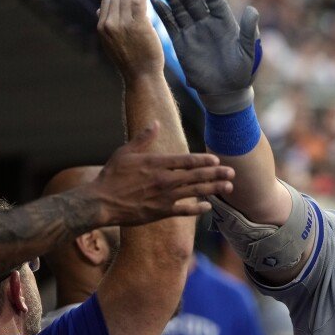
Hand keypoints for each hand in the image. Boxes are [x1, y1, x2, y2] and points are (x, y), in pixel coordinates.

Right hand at [81, 122, 233, 225]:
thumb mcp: (125, 152)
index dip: (202, 160)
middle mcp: (164, 180)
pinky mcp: (161, 212)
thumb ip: (143, 138)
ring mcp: (164, 197)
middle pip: (196, 176)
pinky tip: (208, 207)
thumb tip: (155, 123)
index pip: (185, 160)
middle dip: (216, 174)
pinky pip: (184, 211)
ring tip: (229, 187)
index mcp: (156, 164)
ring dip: (214, 189)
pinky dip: (197, 209)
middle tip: (232, 172)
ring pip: (195, 192)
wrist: (101, 202)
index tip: (216, 160)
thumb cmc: (111, 176)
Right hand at [97, 0, 164, 81]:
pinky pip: (139, 0)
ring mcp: (122, 24)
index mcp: (102, 28)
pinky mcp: (137, 25)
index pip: (108, 1)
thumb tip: (100, 11)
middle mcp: (109, 24)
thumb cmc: (132, 64)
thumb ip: (108, 27)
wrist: (141, 78)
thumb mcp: (114, 44)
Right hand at [152, 0, 261, 113]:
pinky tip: (154, 1)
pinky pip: (170, 24)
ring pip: (180, 9)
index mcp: (225, 21)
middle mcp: (207, 23)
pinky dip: (162, 13)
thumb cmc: (242, 73)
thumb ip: (248, 31)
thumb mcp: (248, 52)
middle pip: (194, 0)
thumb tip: (252, 10)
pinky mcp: (181, 43)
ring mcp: (193, 32)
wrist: (226, 92)